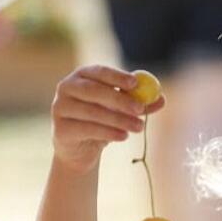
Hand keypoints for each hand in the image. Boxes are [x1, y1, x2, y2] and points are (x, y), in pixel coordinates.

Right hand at [50, 65, 164, 172]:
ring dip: (119, 120)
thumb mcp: (121, 109)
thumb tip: (161, 99)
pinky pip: (87, 130)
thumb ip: (139, 102)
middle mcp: (66, 88)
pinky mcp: (60, 129)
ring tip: (139, 127)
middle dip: (119, 99)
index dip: (117, 76)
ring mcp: (60, 108)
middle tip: (140, 109)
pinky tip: (123, 136)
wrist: (80, 149)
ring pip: (92, 113)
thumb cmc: (102, 121)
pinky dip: (108, 133)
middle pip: (93, 91)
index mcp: (81, 75)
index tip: (136, 84)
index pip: (99, 71)